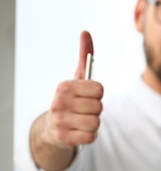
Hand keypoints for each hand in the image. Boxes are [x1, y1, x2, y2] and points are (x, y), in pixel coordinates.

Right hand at [31, 31, 104, 170]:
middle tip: (84, 110)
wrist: (52, 128)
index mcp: (64, 87)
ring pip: (96, 122)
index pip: (99, 90)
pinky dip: (89, 136)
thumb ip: (85, 57)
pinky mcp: (63, 138)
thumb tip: (86, 32)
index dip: (98, 94)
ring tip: (82, 121)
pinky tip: (80, 132)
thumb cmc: (71, 100)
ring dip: (93, 123)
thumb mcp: (77, 79)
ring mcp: (59, 121)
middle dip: (95, 110)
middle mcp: (58, 102)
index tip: (88, 96)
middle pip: (99, 107)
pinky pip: (91, 137)